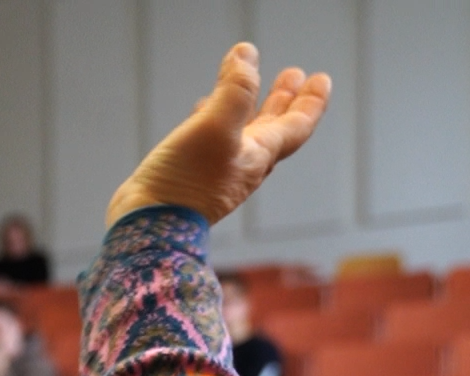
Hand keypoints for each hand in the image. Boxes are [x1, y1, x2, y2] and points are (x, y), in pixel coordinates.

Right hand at [107, 43, 330, 225]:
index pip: (296, 124)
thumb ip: (235, 90)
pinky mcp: (193, 178)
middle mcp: (244, 166)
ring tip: (249, 88)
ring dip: (252, 110)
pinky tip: (202, 112)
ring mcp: (219, 174)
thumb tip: (247, 55)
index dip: (310, 100)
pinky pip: (215, 142)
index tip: (321, 78)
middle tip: (293, 76)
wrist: (149, 226)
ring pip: (245, 135)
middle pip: (274, 129)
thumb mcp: (215, 126)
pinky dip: (217, 121)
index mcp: (259, 154)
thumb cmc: (185, 181)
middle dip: (284, 100)